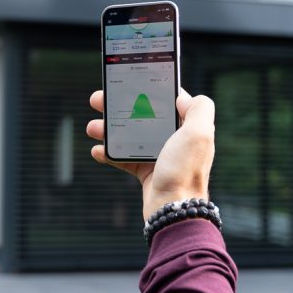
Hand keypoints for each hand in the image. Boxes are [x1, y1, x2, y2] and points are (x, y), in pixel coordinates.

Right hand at [86, 88, 214, 220]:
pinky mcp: (146, 172)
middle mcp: (175, 140)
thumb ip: (199, 109)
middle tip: (98, 100)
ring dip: (108, 129)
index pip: (168, 100)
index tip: (128, 82)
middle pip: (142, 115)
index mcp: (188, 127)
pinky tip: (97, 150)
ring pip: (129, 135)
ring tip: (92, 127)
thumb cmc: (185, 171)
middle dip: (118, 107)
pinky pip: (123, 158)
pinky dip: (109, 153)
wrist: (172, 209)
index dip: (147, 89)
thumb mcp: (199, 134)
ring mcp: (160, 156)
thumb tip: (182, 97)